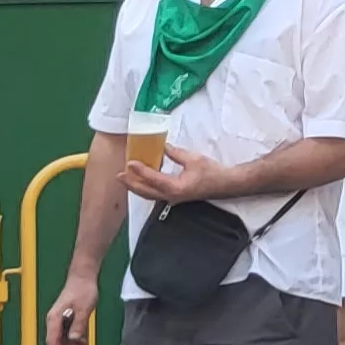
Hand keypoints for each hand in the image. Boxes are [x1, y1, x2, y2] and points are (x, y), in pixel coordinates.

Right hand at [46, 277, 100, 344]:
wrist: (83, 277)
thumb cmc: (82, 289)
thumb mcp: (84, 308)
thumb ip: (78, 325)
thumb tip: (74, 340)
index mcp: (54, 318)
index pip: (52, 342)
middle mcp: (54, 321)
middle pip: (56, 344)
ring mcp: (59, 320)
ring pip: (62, 341)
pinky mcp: (65, 319)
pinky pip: (67, 335)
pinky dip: (75, 341)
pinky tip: (83, 342)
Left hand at [122, 143, 241, 202]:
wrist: (225, 184)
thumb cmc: (211, 172)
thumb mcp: (193, 159)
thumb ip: (175, 154)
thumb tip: (163, 146)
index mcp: (176, 187)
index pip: (153, 179)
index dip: (140, 171)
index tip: (130, 163)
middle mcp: (172, 196)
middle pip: (146, 192)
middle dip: (131, 184)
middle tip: (119, 176)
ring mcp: (173, 198)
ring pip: (149, 195)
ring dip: (136, 187)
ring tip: (126, 180)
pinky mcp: (176, 196)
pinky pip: (156, 194)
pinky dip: (146, 188)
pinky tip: (142, 182)